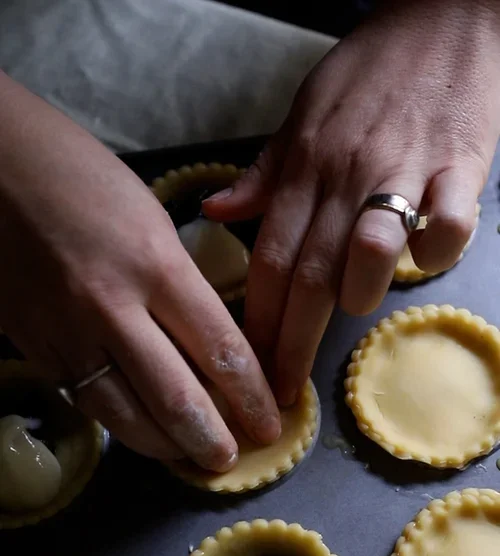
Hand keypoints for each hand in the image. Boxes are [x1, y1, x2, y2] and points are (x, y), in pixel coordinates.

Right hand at [0, 73, 279, 469]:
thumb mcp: (150, 218)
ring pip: (125, 416)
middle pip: (176, 399)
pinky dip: (121, 425)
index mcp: (155, 263)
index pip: (220, 350)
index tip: (268, 423)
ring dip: (166, 447)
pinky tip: (143, 433)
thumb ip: (181, 283)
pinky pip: (86, 400)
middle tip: (232, 458)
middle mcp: (112, 308)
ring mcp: (68, 333)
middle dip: (213, 441)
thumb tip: (210, 344)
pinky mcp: (36, 348)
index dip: (251, 398)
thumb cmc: (76, 174)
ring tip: (191, 459)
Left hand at [204, 0, 499, 404]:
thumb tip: (215, 213)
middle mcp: (346, 173)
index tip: (248, 370)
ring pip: (370, 249)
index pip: (270, 257)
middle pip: (310, 271)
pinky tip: (424, 260)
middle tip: (282, 391)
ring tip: (353, 309)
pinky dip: (435, 253)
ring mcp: (402, 169)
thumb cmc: (368, 74)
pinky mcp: (460, 165)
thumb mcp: (301, 115)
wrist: (442, 15)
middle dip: (290, 341)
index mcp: (304, 166)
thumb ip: (264, 174)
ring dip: (358, 292)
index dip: (257, 321)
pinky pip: (447, 225)